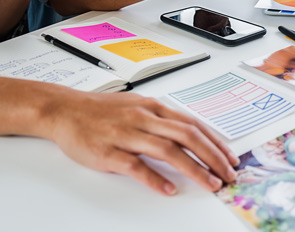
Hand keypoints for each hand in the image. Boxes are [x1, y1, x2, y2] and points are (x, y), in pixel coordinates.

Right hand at [47, 92, 238, 195]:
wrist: (64, 110)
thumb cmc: (101, 110)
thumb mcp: (137, 105)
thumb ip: (162, 118)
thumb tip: (190, 132)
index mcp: (153, 107)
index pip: (193, 124)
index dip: (215, 142)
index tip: (230, 158)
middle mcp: (144, 118)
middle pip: (187, 136)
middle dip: (213, 157)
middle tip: (228, 174)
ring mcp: (127, 134)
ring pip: (168, 150)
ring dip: (194, 169)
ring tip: (210, 183)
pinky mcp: (109, 152)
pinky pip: (136, 166)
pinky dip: (155, 179)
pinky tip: (169, 190)